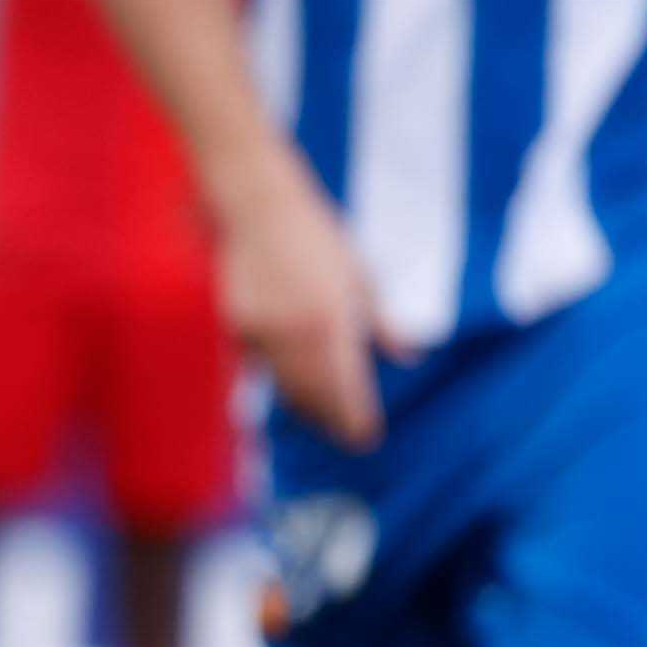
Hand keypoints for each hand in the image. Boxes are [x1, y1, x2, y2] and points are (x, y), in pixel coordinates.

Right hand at [213, 152, 384, 449]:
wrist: (257, 208)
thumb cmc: (316, 236)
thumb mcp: (360, 276)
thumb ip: (383, 323)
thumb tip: (408, 357)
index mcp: (333, 321)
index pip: (347, 388)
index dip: (356, 418)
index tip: (366, 438)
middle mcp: (297, 335)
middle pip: (314, 397)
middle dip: (331, 421)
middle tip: (346, 438)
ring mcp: (263, 334)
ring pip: (285, 388)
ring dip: (306, 408)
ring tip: (322, 421)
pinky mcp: (237, 329)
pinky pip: (262, 367)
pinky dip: (280, 380)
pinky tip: (292, 386)